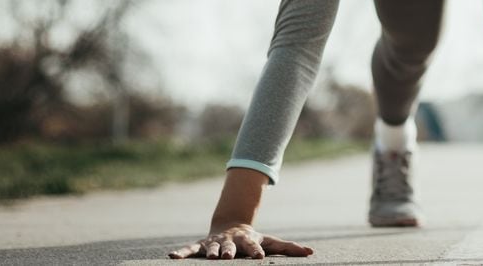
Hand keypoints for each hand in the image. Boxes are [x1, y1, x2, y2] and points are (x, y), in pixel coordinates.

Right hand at [168, 223, 313, 259]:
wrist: (231, 225)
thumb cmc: (253, 240)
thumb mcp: (271, 242)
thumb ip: (289, 248)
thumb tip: (311, 253)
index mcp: (248, 240)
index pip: (253, 246)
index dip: (256, 251)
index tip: (258, 257)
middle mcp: (231, 241)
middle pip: (230, 247)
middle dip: (229, 252)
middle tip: (227, 258)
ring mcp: (215, 242)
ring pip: (211, 248)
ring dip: (209, 253)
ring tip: (208, 258)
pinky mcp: (202, 245)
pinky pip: (189, 249)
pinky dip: (181, 253)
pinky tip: (171, 257)